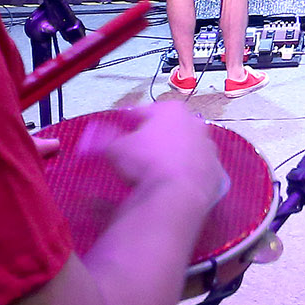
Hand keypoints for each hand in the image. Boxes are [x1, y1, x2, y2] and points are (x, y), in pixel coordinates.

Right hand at [102, 101, 227, 245]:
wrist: (178, 194)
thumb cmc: (146, 163)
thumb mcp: (116, 148)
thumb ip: (102, 138)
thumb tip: (88, 134)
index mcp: (172, 110)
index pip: (143, 112)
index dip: (127, 122)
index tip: (118, 132)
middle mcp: (195, 124)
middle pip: (168, 129)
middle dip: (153, 138)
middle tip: (136, 154)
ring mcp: (209, 149)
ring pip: (185, 151)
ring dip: (171, 157)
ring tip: (153, 172)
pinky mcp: (216, 174)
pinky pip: (195, 173)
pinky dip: (184, 177)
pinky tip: (171, 187)